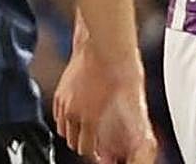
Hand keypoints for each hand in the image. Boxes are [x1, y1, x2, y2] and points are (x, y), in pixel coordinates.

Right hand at [54, 39, 156, 163]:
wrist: (105, 44)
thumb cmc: (122, 65)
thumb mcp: (132, 96)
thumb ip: (130, 115)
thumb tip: (138, 126)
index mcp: (91, 117)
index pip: (86, 148)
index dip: (94, 152)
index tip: (99, 151)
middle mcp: (74, 112)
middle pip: (72, 141)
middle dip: (82, 142)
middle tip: (93, 139)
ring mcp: (65, 101)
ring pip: (62, 128)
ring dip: (72, 131)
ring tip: (85, 127)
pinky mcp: (60, 91)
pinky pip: (57, 114)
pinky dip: (65, 118)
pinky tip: (76, 112)